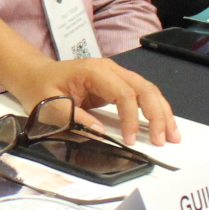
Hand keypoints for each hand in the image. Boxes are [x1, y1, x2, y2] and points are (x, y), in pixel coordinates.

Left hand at [4, 56, 178, 145]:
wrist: (35, 75)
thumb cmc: (41, 88)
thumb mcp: (50, 106)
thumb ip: (74, 119)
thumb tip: (100, 133)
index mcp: (93, 71)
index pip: (123, 93)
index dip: (131, 118)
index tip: (130, 140)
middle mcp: (110, 69)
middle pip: (143, 88)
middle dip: (157, 115)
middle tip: (163, 140)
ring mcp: (116, 74)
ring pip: (148, 90)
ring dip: (162, 112)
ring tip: (172, 135)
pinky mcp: (117, 84)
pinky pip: (141, 94)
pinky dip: (155, 109)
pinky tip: (164, 124)